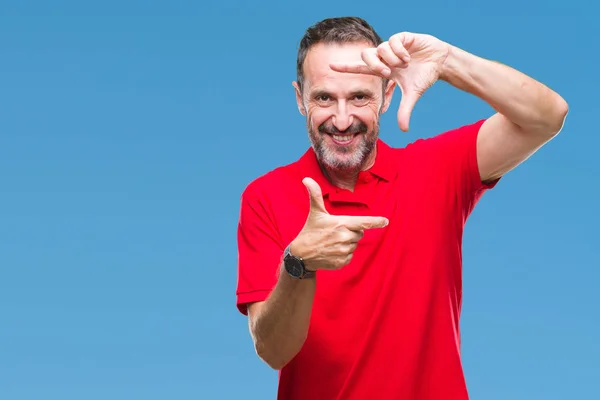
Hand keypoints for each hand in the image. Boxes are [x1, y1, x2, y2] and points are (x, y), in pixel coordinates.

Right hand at [290, 178, 388, 270]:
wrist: (301, 255)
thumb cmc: (310, 231)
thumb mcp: (315, 213)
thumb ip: (315, 195)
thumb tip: (306, 179)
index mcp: (341, 224)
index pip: (363, 222)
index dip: (376, 221)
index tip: (386, 221)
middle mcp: (344, 238)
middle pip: (359, 233)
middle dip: (351, 232)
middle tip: (335, 232)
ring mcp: (343, 251)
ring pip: (355, 245)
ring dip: (347, 243)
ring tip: (332, 242)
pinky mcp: (342, 262)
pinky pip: (350, 256)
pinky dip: (344, 254)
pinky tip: (332, 251)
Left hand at [330, 32, 449, 131]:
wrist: (440, 62)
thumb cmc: (424, 76)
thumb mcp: (413, 94)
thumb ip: (405, 110)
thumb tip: (404, 130)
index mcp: (383, 69)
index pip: (360, 68)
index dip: (347, 67)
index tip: (331, 67)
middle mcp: (384, 56)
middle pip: (366, 55)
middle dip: (374, 65)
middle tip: (387, 73)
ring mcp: (393, 46)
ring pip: (380, 49)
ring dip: (391, 60)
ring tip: (404, 65)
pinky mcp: (403, 37)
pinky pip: (393, 41)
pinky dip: (400, 52)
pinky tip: (408, 58)